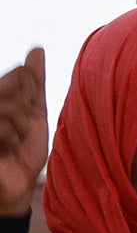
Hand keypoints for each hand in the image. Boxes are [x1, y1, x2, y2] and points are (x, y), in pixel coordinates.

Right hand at [0, 47, 47, 218]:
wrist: (18, 183)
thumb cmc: (24, 149)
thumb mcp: (34, 111)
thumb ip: (34, 80)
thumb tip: (36, 48)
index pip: (21, 75)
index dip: (31, 93)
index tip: (26, 112)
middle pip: (16, 86)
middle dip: (26, 109)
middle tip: (20, 130)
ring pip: (10, 107)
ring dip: (19, 128)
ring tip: (12, 142)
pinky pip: (3, 125)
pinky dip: (12, 139)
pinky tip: (6, 150)